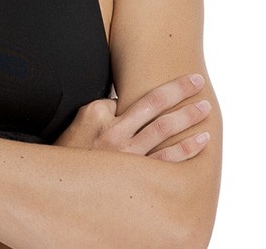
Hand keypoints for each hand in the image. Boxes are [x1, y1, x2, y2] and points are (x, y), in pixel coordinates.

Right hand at [55, 73, 211, 161]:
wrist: (61, 184)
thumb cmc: (72, 152)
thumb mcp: (80, 122)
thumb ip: (104, 111)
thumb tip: (126, 105)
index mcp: (98, 113)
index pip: (128, 98)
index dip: (142, 96)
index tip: (165, 89)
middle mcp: (114, 131)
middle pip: (154, 104)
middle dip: (178, 91)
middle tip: (197, 81)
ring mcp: (127, 155)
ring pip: (164, 129)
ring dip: (187, 116)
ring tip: (204, 107)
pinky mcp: (136, 176)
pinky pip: (167, 162)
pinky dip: (186, 150)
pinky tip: (201, 142)